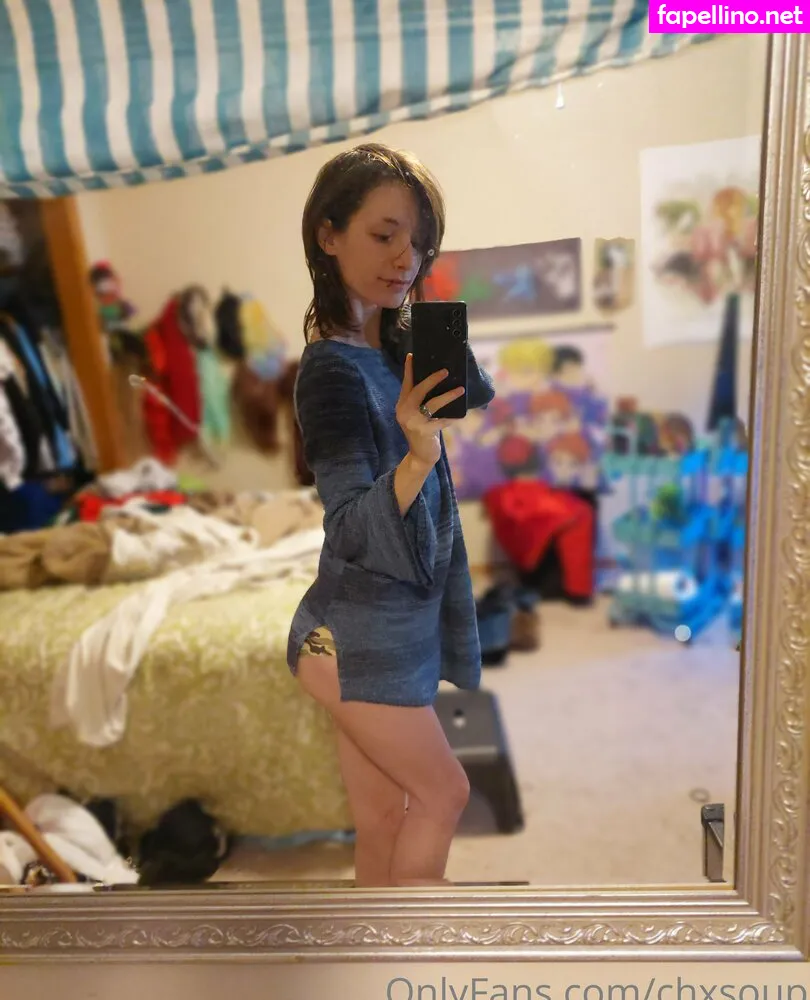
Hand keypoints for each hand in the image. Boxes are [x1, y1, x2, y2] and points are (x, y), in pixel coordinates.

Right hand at [396, 354, 465, 468]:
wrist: (420, 456)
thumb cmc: (424, 432)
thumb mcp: (419, 415)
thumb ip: (422, 402)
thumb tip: (439, 383)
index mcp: (402, 405)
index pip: (406, 384)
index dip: (409, 370)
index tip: (412, 356)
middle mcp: (404, 412)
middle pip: (417, 390)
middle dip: (432, 379)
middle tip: (445, 370)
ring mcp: (413, 422)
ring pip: (432, 403)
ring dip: (448, 396)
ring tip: (460, 390)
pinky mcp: (424, 431)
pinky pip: (441, 421)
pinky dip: (451, 418)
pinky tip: (460, 416)